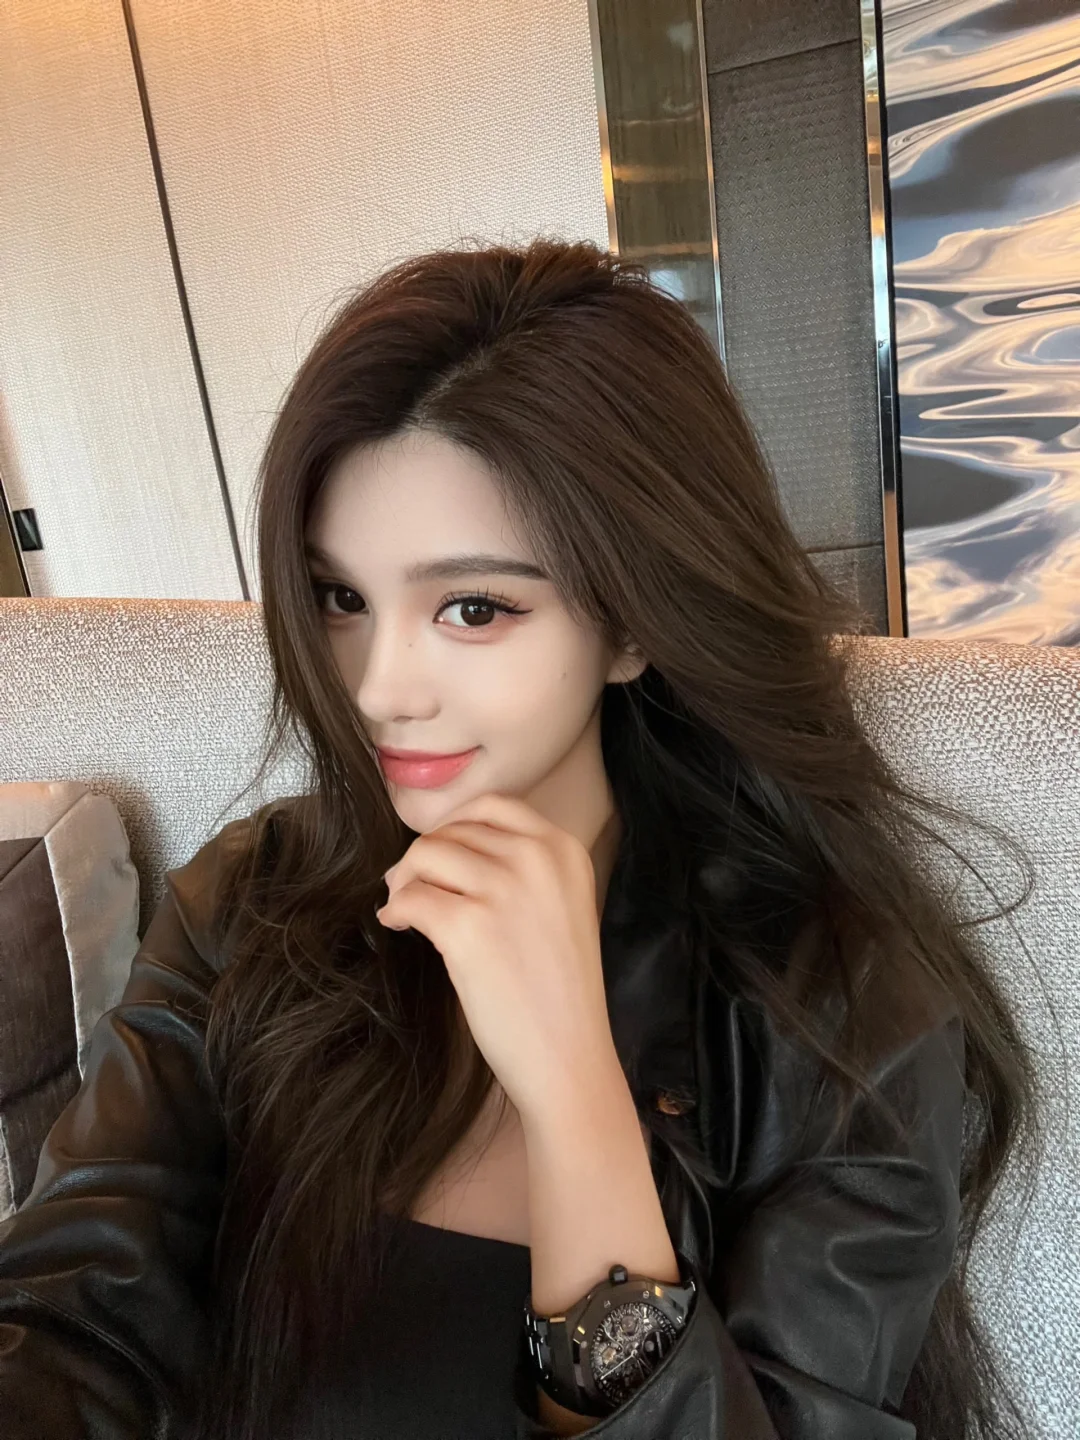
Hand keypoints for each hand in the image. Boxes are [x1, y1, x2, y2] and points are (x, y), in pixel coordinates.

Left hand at [376, 792, 622, 1124]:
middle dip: (423, 859)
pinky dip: (396, 910)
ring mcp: (503, 890)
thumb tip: (445, 847)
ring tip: (405, 909)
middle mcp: (536, 859)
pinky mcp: (469, 927)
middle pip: (451, 831)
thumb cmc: (559, 990)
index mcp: (563, 850)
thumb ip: (520, 868)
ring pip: (425, 855)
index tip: (440, 857)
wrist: (568, 1055)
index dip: (454, 827)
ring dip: (405, 881)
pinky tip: (399, 926)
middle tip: (410, 889)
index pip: (492, 806)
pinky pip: (410, 898)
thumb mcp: (559, 906)